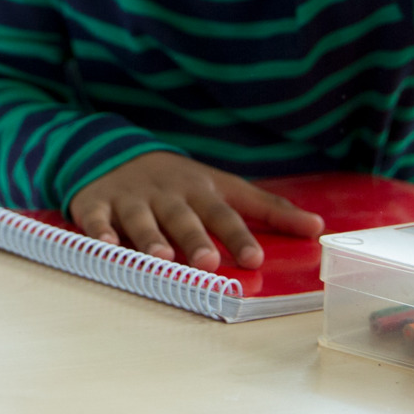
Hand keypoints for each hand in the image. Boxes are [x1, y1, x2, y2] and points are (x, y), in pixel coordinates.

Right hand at [68, 151, 324, 268]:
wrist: (115, 151)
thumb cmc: (179, 182)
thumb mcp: (224, 187)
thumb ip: (269, 210)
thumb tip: (317, 228)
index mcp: (200, 190)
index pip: (224, 214)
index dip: (239, 236)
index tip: (254, 259)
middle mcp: (167, 193)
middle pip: (183, 217)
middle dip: (194, 239)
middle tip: (207, 262)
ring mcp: (131, 197)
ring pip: (141, 218)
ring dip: (149, 237)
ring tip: (161, 258)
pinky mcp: (97, 202)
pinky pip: (97, 218)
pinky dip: (99, 232)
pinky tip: (106, 246)